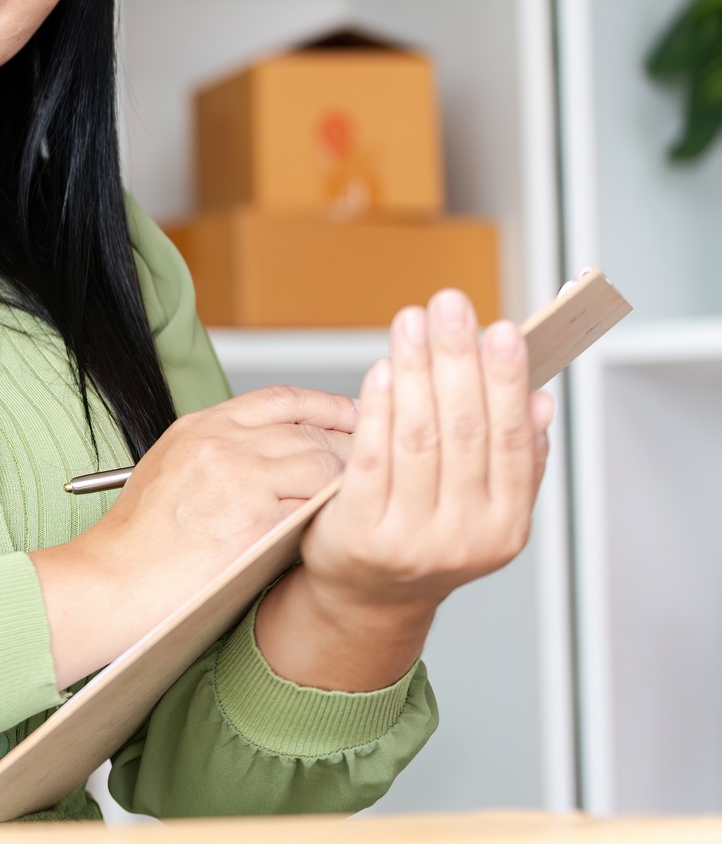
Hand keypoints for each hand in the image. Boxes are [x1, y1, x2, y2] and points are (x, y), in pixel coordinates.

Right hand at [32, 387, 353, 685]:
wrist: (114, 579)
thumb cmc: (138, 539)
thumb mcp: (171, 469)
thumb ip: (220, 451)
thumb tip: (278, 453)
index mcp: (200, 426)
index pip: (280, 399)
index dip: (325, 406)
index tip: (353, 416)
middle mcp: (222, 442)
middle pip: (310, 430)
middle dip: (346, 447)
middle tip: (368, 468)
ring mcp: (240, 477)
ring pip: (322, 465)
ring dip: (342, 486)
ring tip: (351, 505)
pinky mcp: (255, 519)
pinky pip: (316, 507)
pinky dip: (331, 516)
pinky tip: (336, 529)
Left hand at [257, 288, 556, 690]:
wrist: (367, 597)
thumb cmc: (425, 537)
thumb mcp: (483, 509)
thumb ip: (514, 460)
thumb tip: (540, 402)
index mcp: (505, 527)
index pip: (512, 442)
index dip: (506, 382)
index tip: (502, 329)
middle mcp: (464, 537)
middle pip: (464, 431)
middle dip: (458, 359)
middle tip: (450, 304)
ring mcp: (412, 539)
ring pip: (418, 437)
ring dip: (415, 370)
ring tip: (412, 322)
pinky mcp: (360, 533)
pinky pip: (372, 457)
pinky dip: (378, 408)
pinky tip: (382, 369)